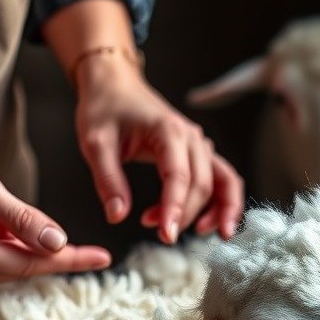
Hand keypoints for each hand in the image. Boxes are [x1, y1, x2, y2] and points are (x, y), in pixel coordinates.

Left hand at [74, 53, 243, 243]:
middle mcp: (190, 137)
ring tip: (207, 234)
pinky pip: (218, 177)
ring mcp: (197, 144)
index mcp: (168, 131)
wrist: (113, 84)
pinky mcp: (195, 152)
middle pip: (204, 183)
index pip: (180, 177)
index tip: (165, 235)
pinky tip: (202, 221)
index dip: (175, 209)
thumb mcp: (96, 143)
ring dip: (221, 209)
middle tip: (163, 235)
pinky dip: (218, 201)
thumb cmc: (105, 108)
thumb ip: (108, 180)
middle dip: (187, 215)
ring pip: (224, 179)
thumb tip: (117, 216)